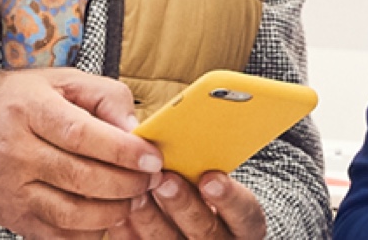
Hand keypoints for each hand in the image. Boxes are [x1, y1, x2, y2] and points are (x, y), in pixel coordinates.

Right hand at [0, 68, 162, 237]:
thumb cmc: (10, 101)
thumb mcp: (56, 80)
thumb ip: (103, 95)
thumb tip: (136, 126)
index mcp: (28, 110)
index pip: (82, 135)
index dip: (122, 150)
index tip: (151, 157)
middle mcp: (14, 152)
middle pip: (81, 177)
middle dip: (126, 183)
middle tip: (151, 181)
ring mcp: (7, 189)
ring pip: (70, 213)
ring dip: (111, 212)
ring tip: (133, 200)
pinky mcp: (6, 216)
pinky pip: (53, 234)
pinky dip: (86, 232)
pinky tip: (105, 218)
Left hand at [108, 171, 267, 239]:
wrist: (193, 224)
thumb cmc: (206, 192)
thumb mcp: (219, 181)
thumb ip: (210, 169)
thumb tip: (187, 137)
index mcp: (245, 225)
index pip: (244, 214)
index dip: (228, 197)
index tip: (210, 176)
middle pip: (205, 231)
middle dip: (183, 204)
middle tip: (165, 179)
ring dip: (151, 217)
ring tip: (137, 192)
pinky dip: (131, 232)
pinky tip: (121, 212)